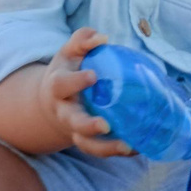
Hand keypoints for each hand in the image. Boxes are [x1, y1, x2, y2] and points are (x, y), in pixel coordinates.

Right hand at [44, 28, 132, 158]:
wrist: (52, 103)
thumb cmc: (66, 71)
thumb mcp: (68, 53)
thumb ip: (82, 40)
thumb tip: (102, 38)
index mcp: (57, 88)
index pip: (62, 85)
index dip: (76, 82)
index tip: (93, 75)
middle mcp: (65, 112)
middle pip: (73, 122)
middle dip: (88, 126)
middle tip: (105, 125)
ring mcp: (75, 130)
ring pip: (86, 144)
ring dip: (106, 148)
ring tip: (127, 146)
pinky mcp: (87, 141)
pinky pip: (101, 150)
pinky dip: (118, 151)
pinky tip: (138, 148)